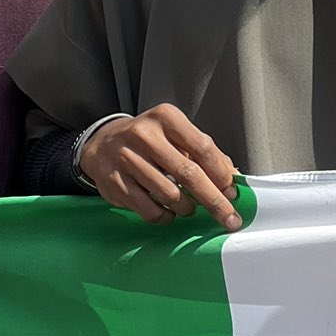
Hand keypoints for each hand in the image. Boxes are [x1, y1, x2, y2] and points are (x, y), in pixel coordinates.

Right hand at [78, 106, 240, 231]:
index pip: (202, 148)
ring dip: (187, 209)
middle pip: (188, 174)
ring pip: (170, 195)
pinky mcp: (115, 182)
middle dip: (214, 201)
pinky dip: (165, 217)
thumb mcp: (176, 135)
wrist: (103, 144)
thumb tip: (233, 178)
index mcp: (166, 118)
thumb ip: (205, 153)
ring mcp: (126, 158)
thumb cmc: (148, 141)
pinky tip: (168, 212)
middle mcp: (144, 135)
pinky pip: (149, 210)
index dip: (221, 175)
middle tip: (228, 218)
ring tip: (189, 208)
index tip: (232, 193)